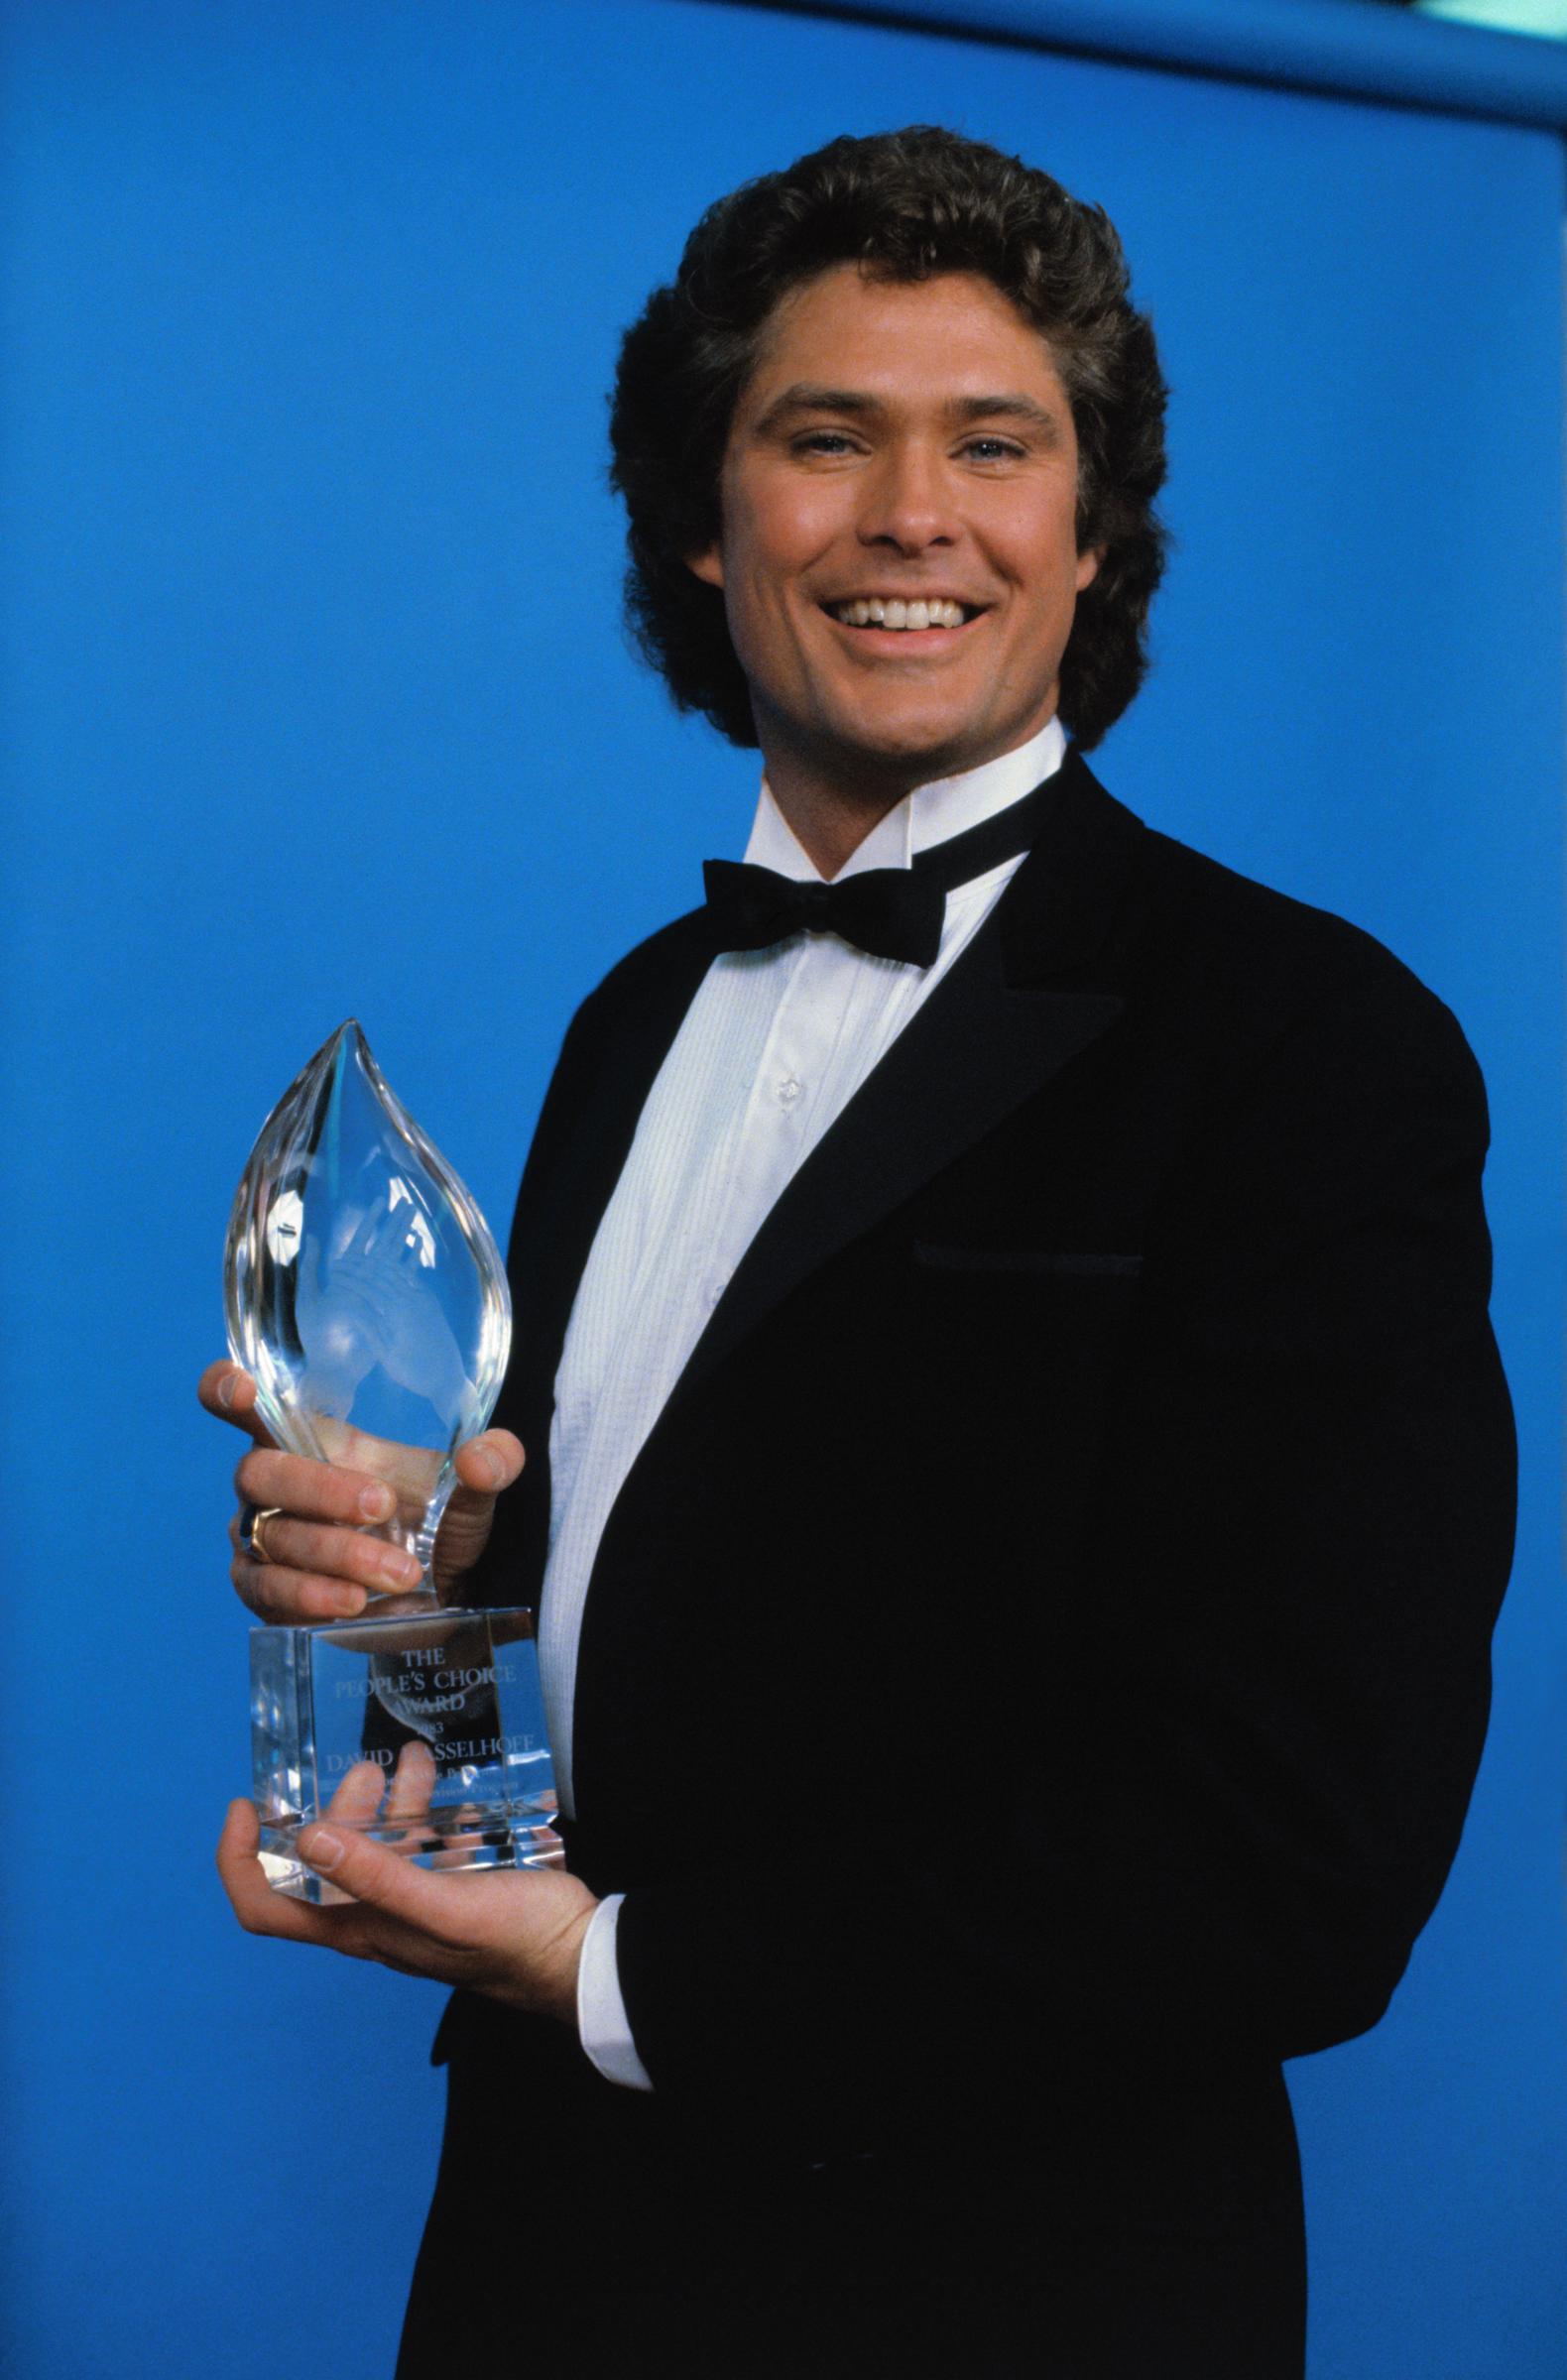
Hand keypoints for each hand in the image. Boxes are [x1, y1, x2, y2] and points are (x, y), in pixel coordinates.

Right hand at [198, 1359, 524, 1624]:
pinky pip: (269, 1591)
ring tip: (399, 1572)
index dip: (227, 1389)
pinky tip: (353, 1602)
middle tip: (383, 1508)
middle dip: (321, 1490)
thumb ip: (491, 1463)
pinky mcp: (265, 1595)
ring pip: (271, 1537)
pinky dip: (312, 1596)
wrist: (442, 1600)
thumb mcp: (474, 1492)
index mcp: (312, 1442)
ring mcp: (262, 1542)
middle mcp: (274, 1488)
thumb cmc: (439, 1526)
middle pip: (259, 1474)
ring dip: (336, 1554)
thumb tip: (483, 1457)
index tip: (241, 1386)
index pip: (251, 1408)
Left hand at [217, 1748, 596, 2023]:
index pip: (268, 1908)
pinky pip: (422, 1845)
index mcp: (359, 1929)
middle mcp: (376, 1919)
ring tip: (412, 1757)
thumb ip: (377, 1875)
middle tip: (364, 1768)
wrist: (581, 1960)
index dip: (240, 1860)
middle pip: (324, 1864)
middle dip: (332, 1810)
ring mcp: (415, 1904)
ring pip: (377, 1847)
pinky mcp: (453, 1888)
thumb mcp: (443, 1904)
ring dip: (384, 1802)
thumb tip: (307, 1838)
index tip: (248, 1805)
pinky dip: (425, 1811)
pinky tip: (448, 1784)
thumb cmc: (513, 1939)